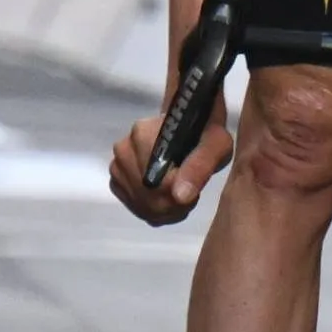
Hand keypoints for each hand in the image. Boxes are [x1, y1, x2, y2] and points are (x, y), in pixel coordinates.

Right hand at [111, 107, 230, 226]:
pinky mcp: (116, 174)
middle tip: (189, 195)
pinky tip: (163, 196)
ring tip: (178, 193)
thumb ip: (199, 167)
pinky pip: (131, 200)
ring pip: (138, 200)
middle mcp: (123, 148)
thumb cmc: (206, 133)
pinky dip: (148, 205)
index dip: (180, 198)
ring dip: (160, 206)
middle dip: (171, 204)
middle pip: (145, 195)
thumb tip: (180, 196)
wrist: (188, 125)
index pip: (157, 185)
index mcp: (143, 135)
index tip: (196, 194)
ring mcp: (116, 161)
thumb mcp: (216, 145)